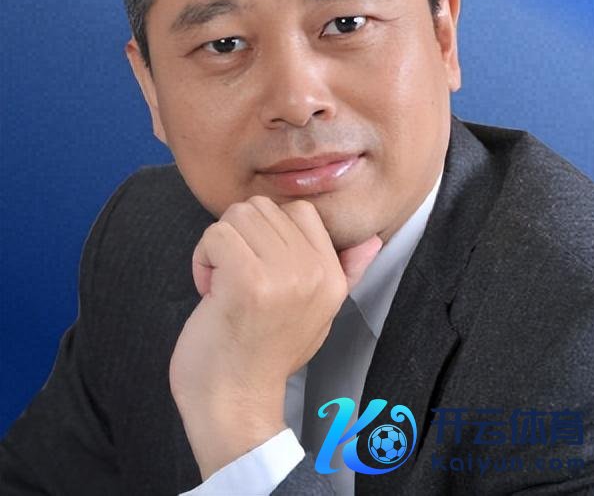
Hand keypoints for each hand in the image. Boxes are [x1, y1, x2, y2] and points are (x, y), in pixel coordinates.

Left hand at [169, 195, 382, 477]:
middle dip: (239, 236)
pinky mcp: (248, 281)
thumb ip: (344, 272)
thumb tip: (372, 241)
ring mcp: (283, 275)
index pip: (299, 210)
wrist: (236, 404)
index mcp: (332, 276)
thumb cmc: (266, 355)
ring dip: (218, 246)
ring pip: (237, 215)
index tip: (258, 266)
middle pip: (261, 207)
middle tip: (235, 277)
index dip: (267, 230)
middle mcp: (315, 271)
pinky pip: (217, 234)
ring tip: (223, 283)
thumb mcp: (318, 313)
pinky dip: (202, 257)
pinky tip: (209, 290)